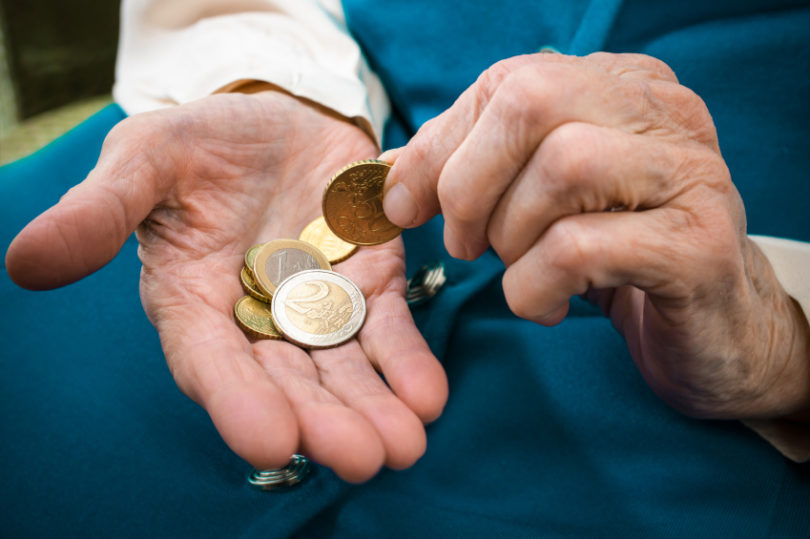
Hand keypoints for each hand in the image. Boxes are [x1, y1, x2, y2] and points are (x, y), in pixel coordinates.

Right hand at [6, 90, 447, 480]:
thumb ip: (100, 211)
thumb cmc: (201, 143)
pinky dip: (407, 362)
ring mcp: (318, 309)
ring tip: (404, 446)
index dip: (237, 401)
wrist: (279, 119)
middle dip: (323, 421)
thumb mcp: (145, 159)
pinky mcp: (370, 286)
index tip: (271, 439)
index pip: (211, 363)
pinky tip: (428, 396)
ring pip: (344, 370)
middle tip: (362, 457)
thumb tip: (24, 261)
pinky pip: (389, 331)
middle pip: (289, 382)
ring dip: (373, 409)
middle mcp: (256, 321)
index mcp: (194, 302)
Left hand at [381, 52, 809, 420]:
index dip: (438, 144)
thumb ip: (474, 172)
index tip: (404, 204)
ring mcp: (690, 175)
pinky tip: (549, 304)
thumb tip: (388, 177)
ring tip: (519, 272)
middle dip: (469, 183)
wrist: (716, 330)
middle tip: (467, 244)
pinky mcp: (697, 246)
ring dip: (511, 236)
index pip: (508, 82)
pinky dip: (536, 285)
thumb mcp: (543, 202)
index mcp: (622, 87)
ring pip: (562, 167)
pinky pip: (581, 247)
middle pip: (532, 104)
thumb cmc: (618, 259)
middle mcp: (664, 114)